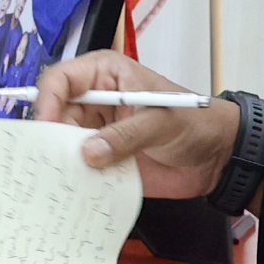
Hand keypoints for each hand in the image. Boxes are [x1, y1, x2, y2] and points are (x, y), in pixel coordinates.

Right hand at [34, 48, 239, 201]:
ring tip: (56, 177)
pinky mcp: (102, 159)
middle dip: (50, 135)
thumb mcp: (160, 122)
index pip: (61, 79)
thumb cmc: (194, 123)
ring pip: (62, 143)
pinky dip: (75, 177)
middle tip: (46, 159)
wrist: (216, 157)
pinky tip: (71, 188)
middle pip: (55, 114)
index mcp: (104, 75)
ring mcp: (96, 132)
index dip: (47, 99)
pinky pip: (79, 167)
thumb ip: (126, 136)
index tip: (46, 126)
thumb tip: (89, 153)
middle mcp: (94, 101)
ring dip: (60, 159)